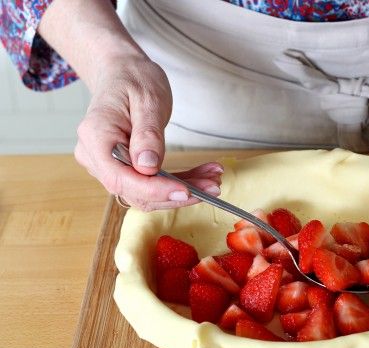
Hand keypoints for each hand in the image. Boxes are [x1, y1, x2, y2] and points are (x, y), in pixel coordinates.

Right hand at [74, 54, 222, 210]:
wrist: (123, 73)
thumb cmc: (133, 79)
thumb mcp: (148, 100)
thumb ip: (147, 134)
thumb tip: (148, 168)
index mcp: (96, 137)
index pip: (121, 177)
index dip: (154, 190)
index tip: (185, 191)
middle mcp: (96, 157)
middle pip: (135, 191)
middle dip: (176, 194)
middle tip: (212, 187)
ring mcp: (108, 165)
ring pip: (147, 192)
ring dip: (182, 191)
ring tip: (213, 181)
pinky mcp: (125, 168)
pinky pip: (151, 184)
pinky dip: (179, 183)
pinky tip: (203, 176)